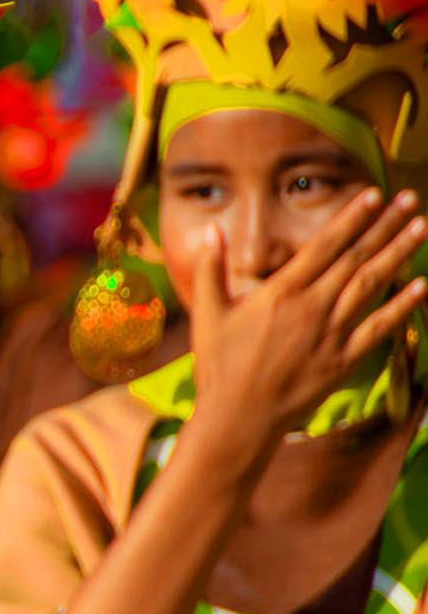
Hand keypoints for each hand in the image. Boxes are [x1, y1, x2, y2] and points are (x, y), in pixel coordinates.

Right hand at [191, 187, 427, 445]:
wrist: (238, 418)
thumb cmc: (219, 366)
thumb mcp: (207, 313)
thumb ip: (210, 269)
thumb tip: (212, 231)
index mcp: (280, 293)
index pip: (324, 245)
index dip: (351, 218)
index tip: (372, 195)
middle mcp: (312, 308)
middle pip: (356, 258)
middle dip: (385, 226)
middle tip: (408, 201)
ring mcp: (332, 334)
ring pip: (373, 285)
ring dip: (399, 254)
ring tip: (420, 228)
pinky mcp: (344, 360)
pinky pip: (380, 328)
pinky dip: (402, 306)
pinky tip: (422, 286)